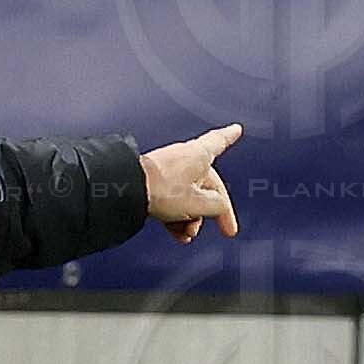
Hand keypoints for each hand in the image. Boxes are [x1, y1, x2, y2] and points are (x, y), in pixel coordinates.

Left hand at [141, 123, 242, 242]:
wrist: (127, 191)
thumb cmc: (162, 190)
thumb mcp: (199, 204)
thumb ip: (217, 206)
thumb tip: (219, 208)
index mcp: (200, 155)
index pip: (219, 142)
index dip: (229, 136)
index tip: (236, 129)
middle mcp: (185, 158)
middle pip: (207, 185)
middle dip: (211, 211)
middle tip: (224, 229)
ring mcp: (169, 170)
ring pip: (189, 197)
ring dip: (191, 219)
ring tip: (186, 234)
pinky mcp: (154, 182)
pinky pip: (173, 200)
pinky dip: (177, 217)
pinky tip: (176, 233)